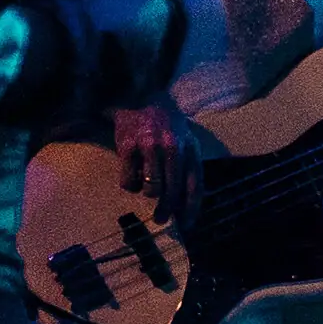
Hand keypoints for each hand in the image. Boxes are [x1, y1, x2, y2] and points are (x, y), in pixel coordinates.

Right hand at [113, 104, 200, 222]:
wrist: (142, 99)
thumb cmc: (167, 127)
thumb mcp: (186, 142)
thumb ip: (187, 168)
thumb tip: (184, 202)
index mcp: (190, 150)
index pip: (195, 185)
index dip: (192, 208)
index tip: (187, 224)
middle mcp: (173, 149)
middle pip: (172, 191)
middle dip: (167, 210)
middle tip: (161, 219)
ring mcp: (149, 148)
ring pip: (151, 188)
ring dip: (147, 193)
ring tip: (146, 188)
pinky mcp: (127, 147)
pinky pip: (128, 180)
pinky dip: (129, 184)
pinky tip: (131, 176)